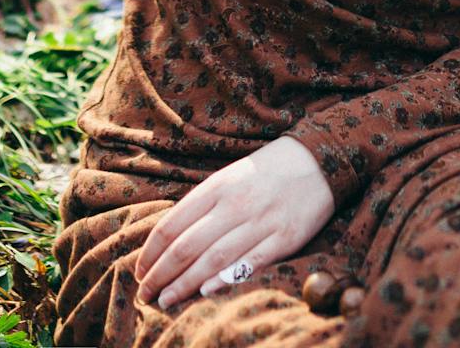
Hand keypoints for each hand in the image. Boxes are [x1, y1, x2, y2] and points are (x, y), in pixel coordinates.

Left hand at [134, 135, 334, 309]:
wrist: (319, 159)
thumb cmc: (267, 170)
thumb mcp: (229, 177)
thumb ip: (202, 205)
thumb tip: (171, 240)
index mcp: (217, 187)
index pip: (173, 224)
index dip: (151, 252)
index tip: (140, 271)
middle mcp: (235, 204)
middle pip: (188, 246)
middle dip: (161, 274)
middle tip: (145, 294)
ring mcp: (261, 222)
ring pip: (214, 258)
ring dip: (185, 283)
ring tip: (166, 300)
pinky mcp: (285, 238)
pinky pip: (250, 262)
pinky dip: (226, 278)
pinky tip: (206, 292)